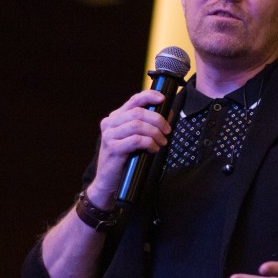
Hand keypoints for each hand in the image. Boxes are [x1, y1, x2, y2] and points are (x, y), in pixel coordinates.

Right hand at [87, 89, 171, 206]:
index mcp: (115, 117)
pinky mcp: (113, 148)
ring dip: (154, 133)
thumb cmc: (125, 159)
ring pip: (137, 125)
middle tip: (167, 130)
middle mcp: (110, 123)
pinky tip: (154, 149)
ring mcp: (109, 135)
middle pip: (138, 112)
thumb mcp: (136, 139)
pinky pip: (136, 140)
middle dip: (157, 119)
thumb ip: (148, 125)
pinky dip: (149, 143)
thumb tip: (169, 113)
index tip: (163, 99)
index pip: (133, 100)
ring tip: (162, 142)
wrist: (108, 181)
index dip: (149, 96)